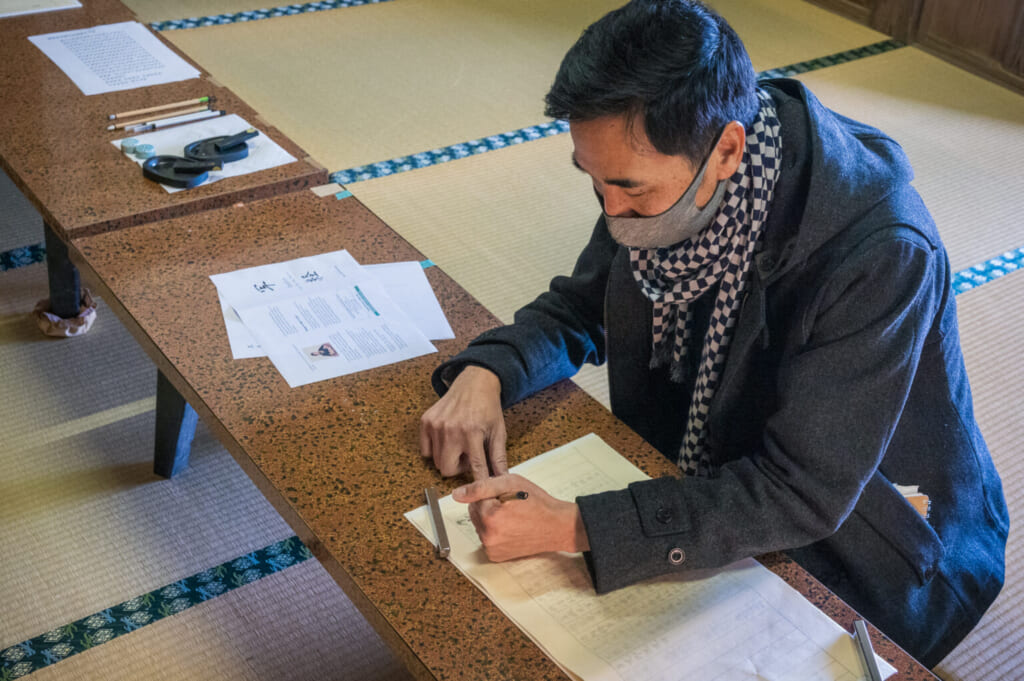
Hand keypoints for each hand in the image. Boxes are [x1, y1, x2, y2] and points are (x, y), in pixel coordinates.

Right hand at [420, 365, 506, 479]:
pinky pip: (426, 450)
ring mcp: (435, 425)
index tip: (480, 495)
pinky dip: (435, 450)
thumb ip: (498, 457)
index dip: (478, 483)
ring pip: (436, 461)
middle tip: (467, 455)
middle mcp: (451, 430)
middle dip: (457, 468)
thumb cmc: (488, 408)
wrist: (474, 383)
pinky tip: (447, 439)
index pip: (475, 467)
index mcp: (472, 433)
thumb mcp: (498, 432)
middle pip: (447, 470)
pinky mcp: (425, 421)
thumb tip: (502, 480)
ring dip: (448, 458)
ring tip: (459, 445)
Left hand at [453, 474, 589, 560]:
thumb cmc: (538, 503)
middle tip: (510, 506)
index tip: (507, 497)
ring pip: (480, 525)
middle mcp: (488, 536)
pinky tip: (511, 528)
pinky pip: (486, 537)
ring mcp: (491, 548)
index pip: (474, 498)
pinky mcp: (496, 556)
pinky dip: (495, 531)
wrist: (557, 526)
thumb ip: (481, 486)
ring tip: (513, 517)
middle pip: (475, 513)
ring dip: (491, 519)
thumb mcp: (511, 483)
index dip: (491, 494)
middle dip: (488, 506)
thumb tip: (457, 494)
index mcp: (490, 516)